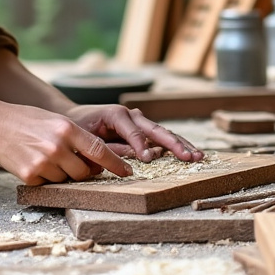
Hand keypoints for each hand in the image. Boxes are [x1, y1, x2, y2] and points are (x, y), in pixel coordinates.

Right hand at [0, 102, 133, 185]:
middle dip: (85, 172)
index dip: (115, 164)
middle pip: (84, 172)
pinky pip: (48, 184)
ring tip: (47, 158)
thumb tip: (96, 161)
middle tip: (77, 165)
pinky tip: (35, 163)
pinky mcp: (30, 176)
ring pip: (66, 180)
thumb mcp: (56, 122)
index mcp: (67, 129)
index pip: (99, 151)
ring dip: (62, 174)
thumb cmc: (28, 120)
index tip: (126, 171)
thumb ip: (76, 139)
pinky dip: (46, 178)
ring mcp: (43, 163)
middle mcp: (57, 147)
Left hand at [65, 104, 204, 163]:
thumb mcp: (88, 139)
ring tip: (198, 155)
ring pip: (164, 132)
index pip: (133, 132)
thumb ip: (109, 148)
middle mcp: (132, 115)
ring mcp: (140, 121)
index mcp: (116, 114)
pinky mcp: (143, 129)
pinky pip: (161, 137)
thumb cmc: (80, 129)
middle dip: (174, 144)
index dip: (141, 146)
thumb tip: (131, 160)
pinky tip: (190, 152)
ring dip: (181, 144)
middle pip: (156, 130)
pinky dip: (176, 144)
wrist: (76, 118)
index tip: (148, 160)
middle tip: (189, 156)